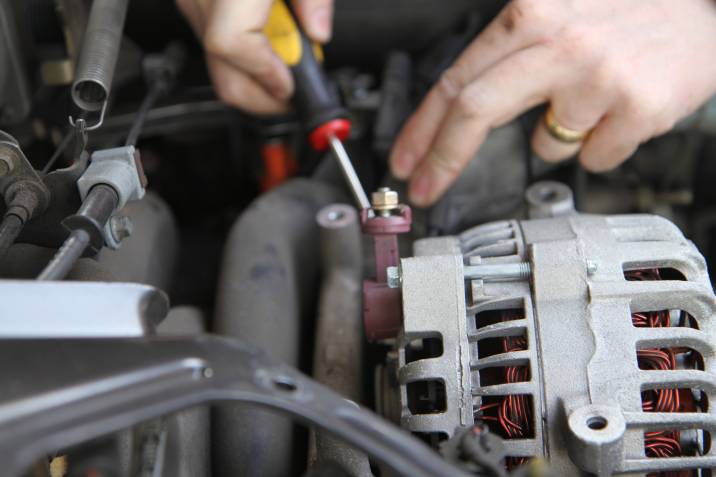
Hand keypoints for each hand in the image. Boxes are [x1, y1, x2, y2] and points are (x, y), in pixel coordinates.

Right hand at [177, 0, 332, 113]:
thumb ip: (314, 0)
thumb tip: (318, 34)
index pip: (232, 45)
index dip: (265, 75)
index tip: (291, 87)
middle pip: (223, 75)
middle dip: (264, 100)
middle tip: (294, 98)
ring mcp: (192, 4)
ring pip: (218, 67)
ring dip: (255, 81)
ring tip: (285, 72)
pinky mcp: (194, 5)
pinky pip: (216, 46)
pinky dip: (245, 60)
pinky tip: (268, 52)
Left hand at [390, 0, 715, 206]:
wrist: (706, 10)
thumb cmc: (627, 14)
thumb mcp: (559, 15)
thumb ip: (511, 58)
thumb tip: (461, 114)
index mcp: (532, 13)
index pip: (457, 79)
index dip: (422, 128)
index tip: (405, 161)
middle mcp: (561, 41)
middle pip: (476, 110)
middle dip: (443, 158)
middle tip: (426, 189)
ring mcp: (599, 77)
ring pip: (544, 144)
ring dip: (557, 134)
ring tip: (593, 96)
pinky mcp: (636, 108)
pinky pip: (592, 157)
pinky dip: (600, 145)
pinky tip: (621, 108)